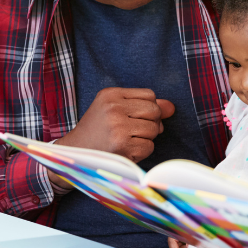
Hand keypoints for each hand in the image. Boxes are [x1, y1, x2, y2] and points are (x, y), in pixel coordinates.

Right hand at [55, 88, 174, 162]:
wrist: (75, 152)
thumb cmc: (98, 130)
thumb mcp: (115, 109)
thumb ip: (144, 105)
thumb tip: (171, 107)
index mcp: (111, 94)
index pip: (150, 95)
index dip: (148, 108)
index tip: (134, 117)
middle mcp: (113, 108)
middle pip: (154, 111)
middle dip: (151, 123)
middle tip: (133, 130)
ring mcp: (118, 128)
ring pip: (154, 130)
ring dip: (146, 138)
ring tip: (127, 140)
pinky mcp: (122, 147)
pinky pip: (149, 147)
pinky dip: (141, 151)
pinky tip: (126, 150)